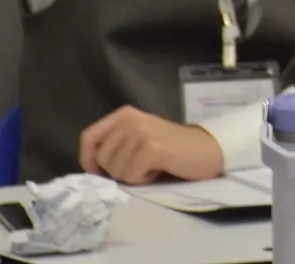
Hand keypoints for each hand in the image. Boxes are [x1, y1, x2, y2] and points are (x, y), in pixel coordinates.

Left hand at [78, 106, 223, 184]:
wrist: (207, 149)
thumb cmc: (172, 149)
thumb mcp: (138, 138)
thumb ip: (116, 144)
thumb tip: (91, 167)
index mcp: (124, 114)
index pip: (87, 138)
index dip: (88, 160)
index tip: (100, 172)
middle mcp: (130, 119)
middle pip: (101, 159)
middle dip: (117, 171)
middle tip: (141, 165)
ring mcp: (141, 133)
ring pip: (115, 170)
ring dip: (133, 176)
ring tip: (153, 165)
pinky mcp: (151, 149)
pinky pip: (131, 176)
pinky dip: (144, 179)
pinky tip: (159, 169)